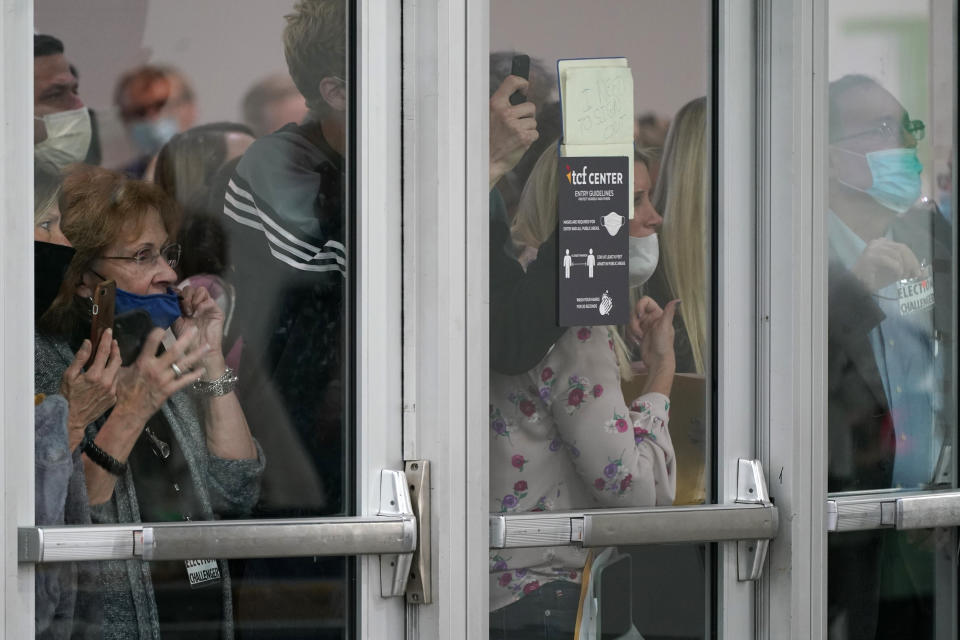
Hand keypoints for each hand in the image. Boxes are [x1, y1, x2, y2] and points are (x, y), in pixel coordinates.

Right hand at [59, 330, 121, 450]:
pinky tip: (107, 373)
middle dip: (115, 348)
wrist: (72, 418)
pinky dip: (112, 375)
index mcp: (95, 375)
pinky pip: (116, 383)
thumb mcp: (69, 375)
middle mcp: (107, 382)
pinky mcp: (114, 398)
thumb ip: (80, 358)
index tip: (108, 331)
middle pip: (117, 360)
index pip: (104, 352)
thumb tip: (88, 342)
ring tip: (110, 355)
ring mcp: (112, 391)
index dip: (106, 339)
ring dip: (115, 362)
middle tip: (112, 341)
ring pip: (117, 371)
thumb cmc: (67, 396)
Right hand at [113, 327, 208, 425]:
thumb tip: (112, 341)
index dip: (158, 332)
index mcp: (143, 362)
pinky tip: (203, 369)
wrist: (129, 412)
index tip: (165, 324)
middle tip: (195, 329)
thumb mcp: (119, 372)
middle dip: (185, 339)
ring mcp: (165, 380)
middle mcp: (156, 369)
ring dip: (196, 355)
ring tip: (207, 346)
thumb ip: (118, 357)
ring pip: (183, 364)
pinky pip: (185, 381)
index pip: (151, 342)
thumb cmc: (123, 391)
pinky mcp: (170, 390)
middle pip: (174, 351)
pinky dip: (194, 375)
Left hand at [174, 285, 225, 377]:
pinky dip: (202, 306)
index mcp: (185, 305)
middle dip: (185, 297)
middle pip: (191, 288)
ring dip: (193, 299)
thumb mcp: (175, 322)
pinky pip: (210, 300)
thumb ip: (173, 309)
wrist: (198, 351)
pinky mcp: (216, 311)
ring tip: (190, 312)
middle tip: (184, 310)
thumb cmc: (186, 340)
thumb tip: (167, 297)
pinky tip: (196, 315)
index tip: (172, 301)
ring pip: (201, 290)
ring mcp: (207, 306)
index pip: (181, 291)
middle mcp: (196, 304)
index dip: (177, 293)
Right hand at [489, 75, 538, 187]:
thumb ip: (501, 107)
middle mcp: (505, 113)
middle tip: (516, 124)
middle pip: (530, 106)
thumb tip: (519, 96)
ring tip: (514, 136)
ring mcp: (515, 125)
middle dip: (527, 115)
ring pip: (533, 121)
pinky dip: (529, 139)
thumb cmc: (487, 140)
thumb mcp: (488, 117)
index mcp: (495, 104)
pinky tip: (518, 142)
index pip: (512, 82)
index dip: (522, 83)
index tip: (525, 88)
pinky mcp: (524, 137)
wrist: (486, 161)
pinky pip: (535, 133)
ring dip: (527, 128)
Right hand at [632, 297, 678, 376]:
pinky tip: (637, 341)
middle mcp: (650, 319)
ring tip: (640, 338)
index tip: (638, 315)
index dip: (639, 306)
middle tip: (640, 332)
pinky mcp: (638, 334)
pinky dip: (630, 335)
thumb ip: (669, 312)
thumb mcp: (665, 326)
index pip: (645, 301)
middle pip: (634, 311)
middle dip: (634, 322)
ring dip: (632, 330)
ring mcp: (643, 326)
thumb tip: (678, 301)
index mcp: (658, 314)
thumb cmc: (664, 345)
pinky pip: (628, 330)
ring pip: (630, 321)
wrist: (657, 361)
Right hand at [851, 238, 921, 291]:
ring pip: (897, 254)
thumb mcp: (894, 272)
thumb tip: (924, 272)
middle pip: (902, 248)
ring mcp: (872, 249)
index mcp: (881, 243)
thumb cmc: (874, 279)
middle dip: (911, 262)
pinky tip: (896, 276)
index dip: (913, 259)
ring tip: (903, 277)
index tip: (919, 272)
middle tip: (915, 275)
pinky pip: (891, 261)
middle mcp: (876, 243)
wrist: (857, 286)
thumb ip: (907, 269)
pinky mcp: (870, 257)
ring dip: (904, 267)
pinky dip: (897, 269)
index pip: (903, 247)